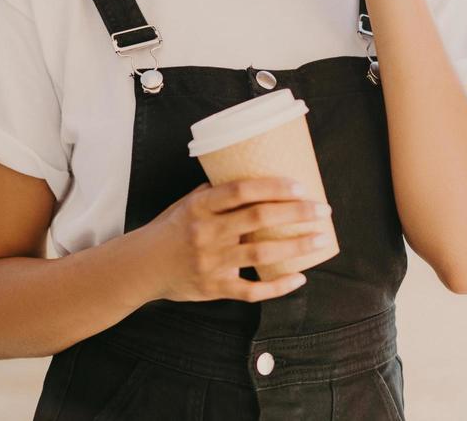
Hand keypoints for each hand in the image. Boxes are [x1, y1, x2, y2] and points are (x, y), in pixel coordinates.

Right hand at [144, 177, 332, 302]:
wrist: (142, 266)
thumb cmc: (172, 228)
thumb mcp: (188, 202)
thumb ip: (219, 193)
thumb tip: (258, 176)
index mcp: (201, 206)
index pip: (241, 191)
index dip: (273, 187)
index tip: (301, 186)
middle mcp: (207, 233)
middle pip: (258, 219)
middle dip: (296, 213)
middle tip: (323, 209)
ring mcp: (212, 263)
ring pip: (261, 254)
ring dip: (296, 246)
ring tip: (321, 238)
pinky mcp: (215, 288)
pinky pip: (252, 290)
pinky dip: (278, 286)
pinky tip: (300, 277)